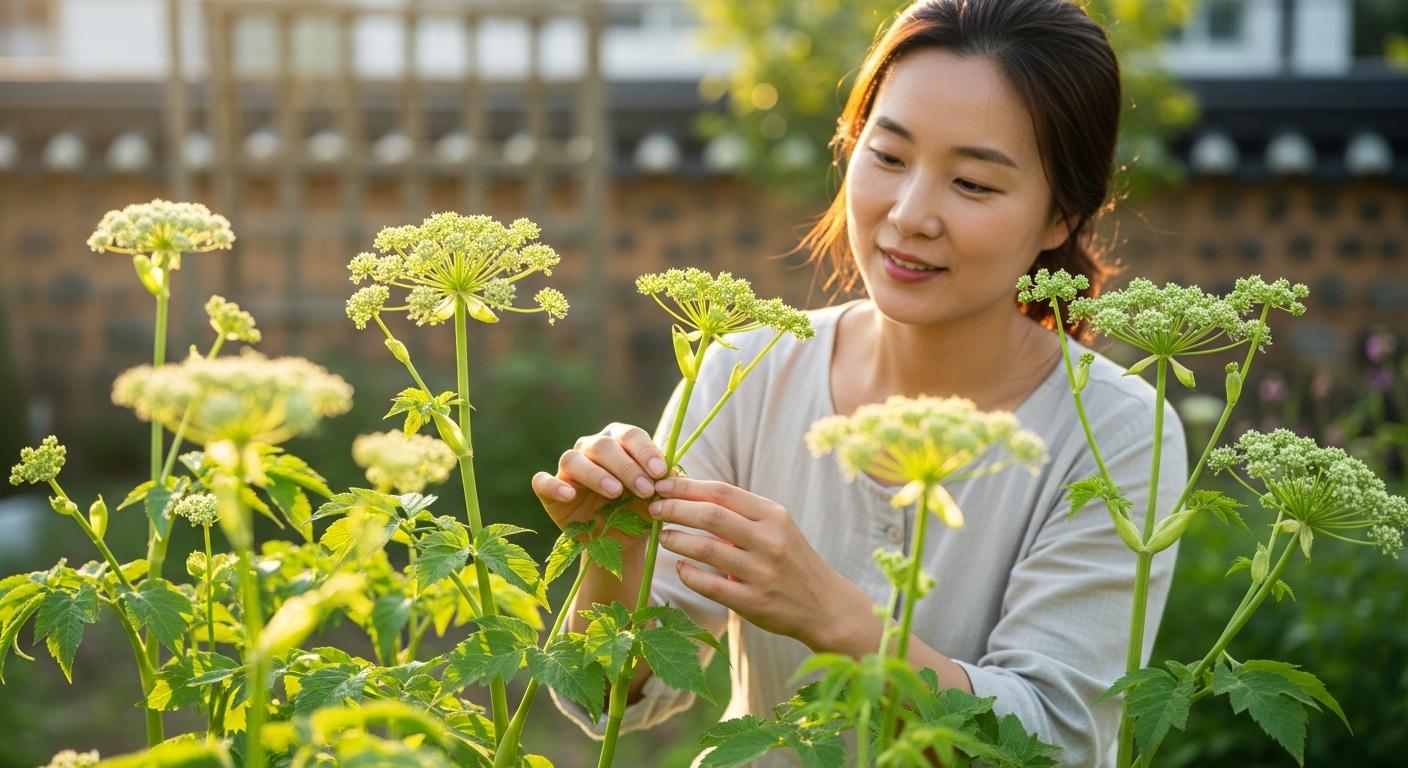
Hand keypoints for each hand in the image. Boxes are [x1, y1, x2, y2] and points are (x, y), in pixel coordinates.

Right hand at [532, 422, 668, 538]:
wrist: (618, 542)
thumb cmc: (639, 512)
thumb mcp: (656, 501)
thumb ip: (665, 486)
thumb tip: (674, 474)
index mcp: (620, 441)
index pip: (631, 436)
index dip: (646, 452)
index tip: (660, 472)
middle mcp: (592, 448)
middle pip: (604, 445)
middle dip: (627, 467)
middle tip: (645, 490)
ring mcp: (569, 468)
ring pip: (573, 459)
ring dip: (596, 474)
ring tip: (615, 492)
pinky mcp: (549, 490)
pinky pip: (542, 481)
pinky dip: (554, 485)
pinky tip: (570, 495)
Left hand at [648, 476, 870, 651]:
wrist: (825, 605)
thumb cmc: (791, 560)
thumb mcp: (777, 528)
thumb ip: (741, 513)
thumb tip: (689, 493)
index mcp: (774, 515)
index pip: (722, 492)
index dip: (686, 487)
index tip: (662, 485)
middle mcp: (769, 541)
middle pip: (710, 517)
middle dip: (674, 509)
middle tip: (653, 508)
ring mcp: (762, 573)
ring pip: (706, 550)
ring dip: (676, 540)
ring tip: (662, 536)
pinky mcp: (754, 603)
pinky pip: (710, 585)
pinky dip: (688, 574)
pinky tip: (680, 567)